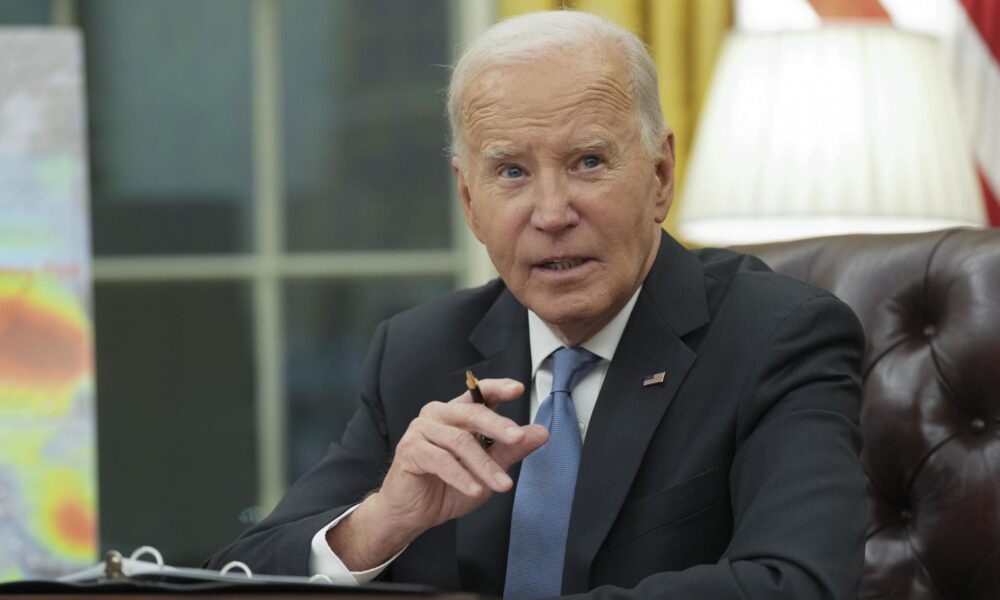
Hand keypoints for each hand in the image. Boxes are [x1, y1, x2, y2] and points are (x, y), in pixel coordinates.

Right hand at [327, 378, 547, 568]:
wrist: (413, 514)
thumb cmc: (447, 487)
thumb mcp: (487, 469)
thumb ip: (511, 449)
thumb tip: (541, 433)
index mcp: (457, 414)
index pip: (479, 394)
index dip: (497, 388)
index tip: (518, 389)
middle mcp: (438, 415)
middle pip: (472, 413)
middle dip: (498, 426)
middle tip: (518, 438)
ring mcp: (421, 430)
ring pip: (460, 441)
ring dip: (484, 466)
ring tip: (503, 485)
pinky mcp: (409, 450)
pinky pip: (441, 460)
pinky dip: (461, 476)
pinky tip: (476, 490)